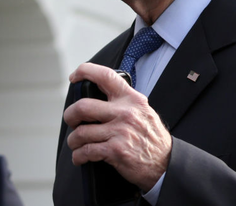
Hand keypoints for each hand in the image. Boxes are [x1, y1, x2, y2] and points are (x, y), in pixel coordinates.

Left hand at [64, 62, 171, 190]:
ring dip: (73, 141)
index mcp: (131, 99)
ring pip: (80, 132)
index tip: (75, 77)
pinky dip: (78, 156)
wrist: (165, 162)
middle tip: (71, 120)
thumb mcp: (143, 111)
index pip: (105, 76)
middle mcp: (125, 113)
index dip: (85, 71)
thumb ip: (124, 102)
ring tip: (76, 144)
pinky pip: (85, 151)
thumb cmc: (152, 138)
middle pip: (83, 107)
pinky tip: (81, 157)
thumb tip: (98, 97)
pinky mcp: (115, 150)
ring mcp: (119, 131)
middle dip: (70, 115)